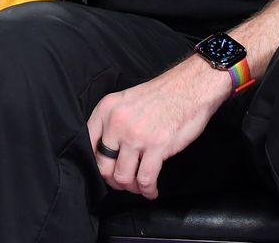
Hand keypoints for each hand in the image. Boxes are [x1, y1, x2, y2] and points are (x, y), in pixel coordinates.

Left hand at [86, 62, 228, 199]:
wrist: (190, 87)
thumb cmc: (162, 95)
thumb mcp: (126, 100)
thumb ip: (113, 121)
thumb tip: (108, 151)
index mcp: (106, 109)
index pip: (88, 144)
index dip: (96, 163)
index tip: (106, 169)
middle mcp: (117, 123)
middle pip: (104, 166)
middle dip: (114, 180)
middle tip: (124, 182)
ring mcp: (136, 136)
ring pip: (123, 177)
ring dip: (132, 187)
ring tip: (140, 186)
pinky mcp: (157, 147)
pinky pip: (145, 179)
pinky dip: (148, 190)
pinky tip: (152, 190)